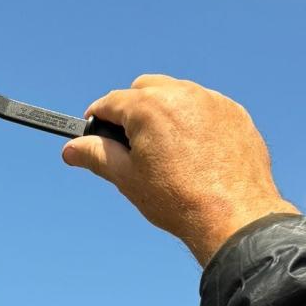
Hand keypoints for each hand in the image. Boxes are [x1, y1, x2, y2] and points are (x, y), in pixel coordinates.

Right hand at [62, 75, 298, 264]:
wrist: (234, 215)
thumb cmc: (177, 199)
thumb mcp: (127, 178)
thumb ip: (96, 156)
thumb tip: (71, 149)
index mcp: (148, 107)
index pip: (110, 102)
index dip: (96, 119)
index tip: (94, 137)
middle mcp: (181, 94)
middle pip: (143, 89)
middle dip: (132, 111)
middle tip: (131, 146)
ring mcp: (212, 101)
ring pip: (176, 96)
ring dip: (164, 114)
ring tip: (166, 153)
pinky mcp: (234, 113)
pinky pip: (204, 108)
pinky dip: (193, 122)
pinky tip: (195, 153)